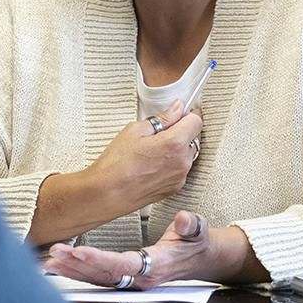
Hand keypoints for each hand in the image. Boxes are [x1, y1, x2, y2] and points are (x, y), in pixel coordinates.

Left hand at [48, 209, 213, 288]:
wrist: (199, 266)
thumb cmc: (196, 245)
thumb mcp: (197, 232)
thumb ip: (192, 226)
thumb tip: (185, 220)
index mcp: (156, 268)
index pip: (123, 265)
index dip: (99, 260)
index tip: (77, 252)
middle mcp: (141, 282)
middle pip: (103, 277)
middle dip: (76, 268)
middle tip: (51, 257)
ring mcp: (132, 287)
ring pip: (97, 283)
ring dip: (72, 275)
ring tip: (48, 264)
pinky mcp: (125, 285)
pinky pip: (98, 284)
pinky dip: (77, 279)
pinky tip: (59, 271)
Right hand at [83, 99, 202, 214]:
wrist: (106, 193)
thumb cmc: (116, 164)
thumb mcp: (136, 130)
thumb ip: (162, 118)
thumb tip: (177, 109)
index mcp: (175, 143)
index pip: (196, 122)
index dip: (189, 114)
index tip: (183, 112)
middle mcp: (182, 162)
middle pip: (194, 138)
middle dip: (182, 131)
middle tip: (161, 131)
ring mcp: (180, 177)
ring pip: (188, 154)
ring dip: (178, 148)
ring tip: (153, 150)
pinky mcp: (174, 188)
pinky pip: (180, 169)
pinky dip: (173, 163)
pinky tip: (153, 163)